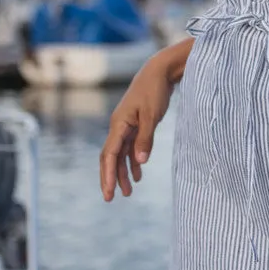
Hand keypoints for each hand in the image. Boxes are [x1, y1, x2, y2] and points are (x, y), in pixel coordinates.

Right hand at [99, 53, 174, 199]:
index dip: (109, 175)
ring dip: (123, 173)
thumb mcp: (153, 115)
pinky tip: (138, 174)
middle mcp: (119, 126)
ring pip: (121, 154)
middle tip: (111, 198)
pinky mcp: (135, 124)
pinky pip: (130, 147)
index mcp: (119, 124)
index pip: (110, 154)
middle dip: (110, 178)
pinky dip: (133, 161)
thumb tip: (140, 161)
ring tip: (128, 192)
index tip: (109, 192)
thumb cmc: (155, 91)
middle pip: (110, 157)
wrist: (159, 71)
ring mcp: (126, 125)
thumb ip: (146, 139)